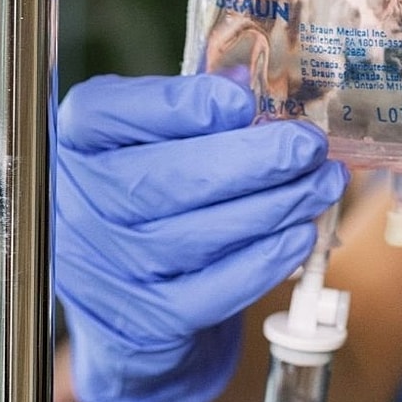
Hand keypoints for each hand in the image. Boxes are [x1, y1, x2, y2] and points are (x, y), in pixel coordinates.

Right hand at [55, 72, 347, 401]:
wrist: (121, 307)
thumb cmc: (150, 193)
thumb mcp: (152, 139)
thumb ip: (190, 106)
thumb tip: (244, 79)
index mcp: (78, 142)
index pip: (107, 113)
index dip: (180, 105)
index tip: (242, 99)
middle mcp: (79, 205)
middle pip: (164, 179)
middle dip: (251, 159)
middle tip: (308, 144)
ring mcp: (107, 271)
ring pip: (198, 235)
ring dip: (276, 206)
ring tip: (323, 182)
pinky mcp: (145, 323)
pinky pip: (214, 290)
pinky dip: (266, 260)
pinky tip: (302, 232)